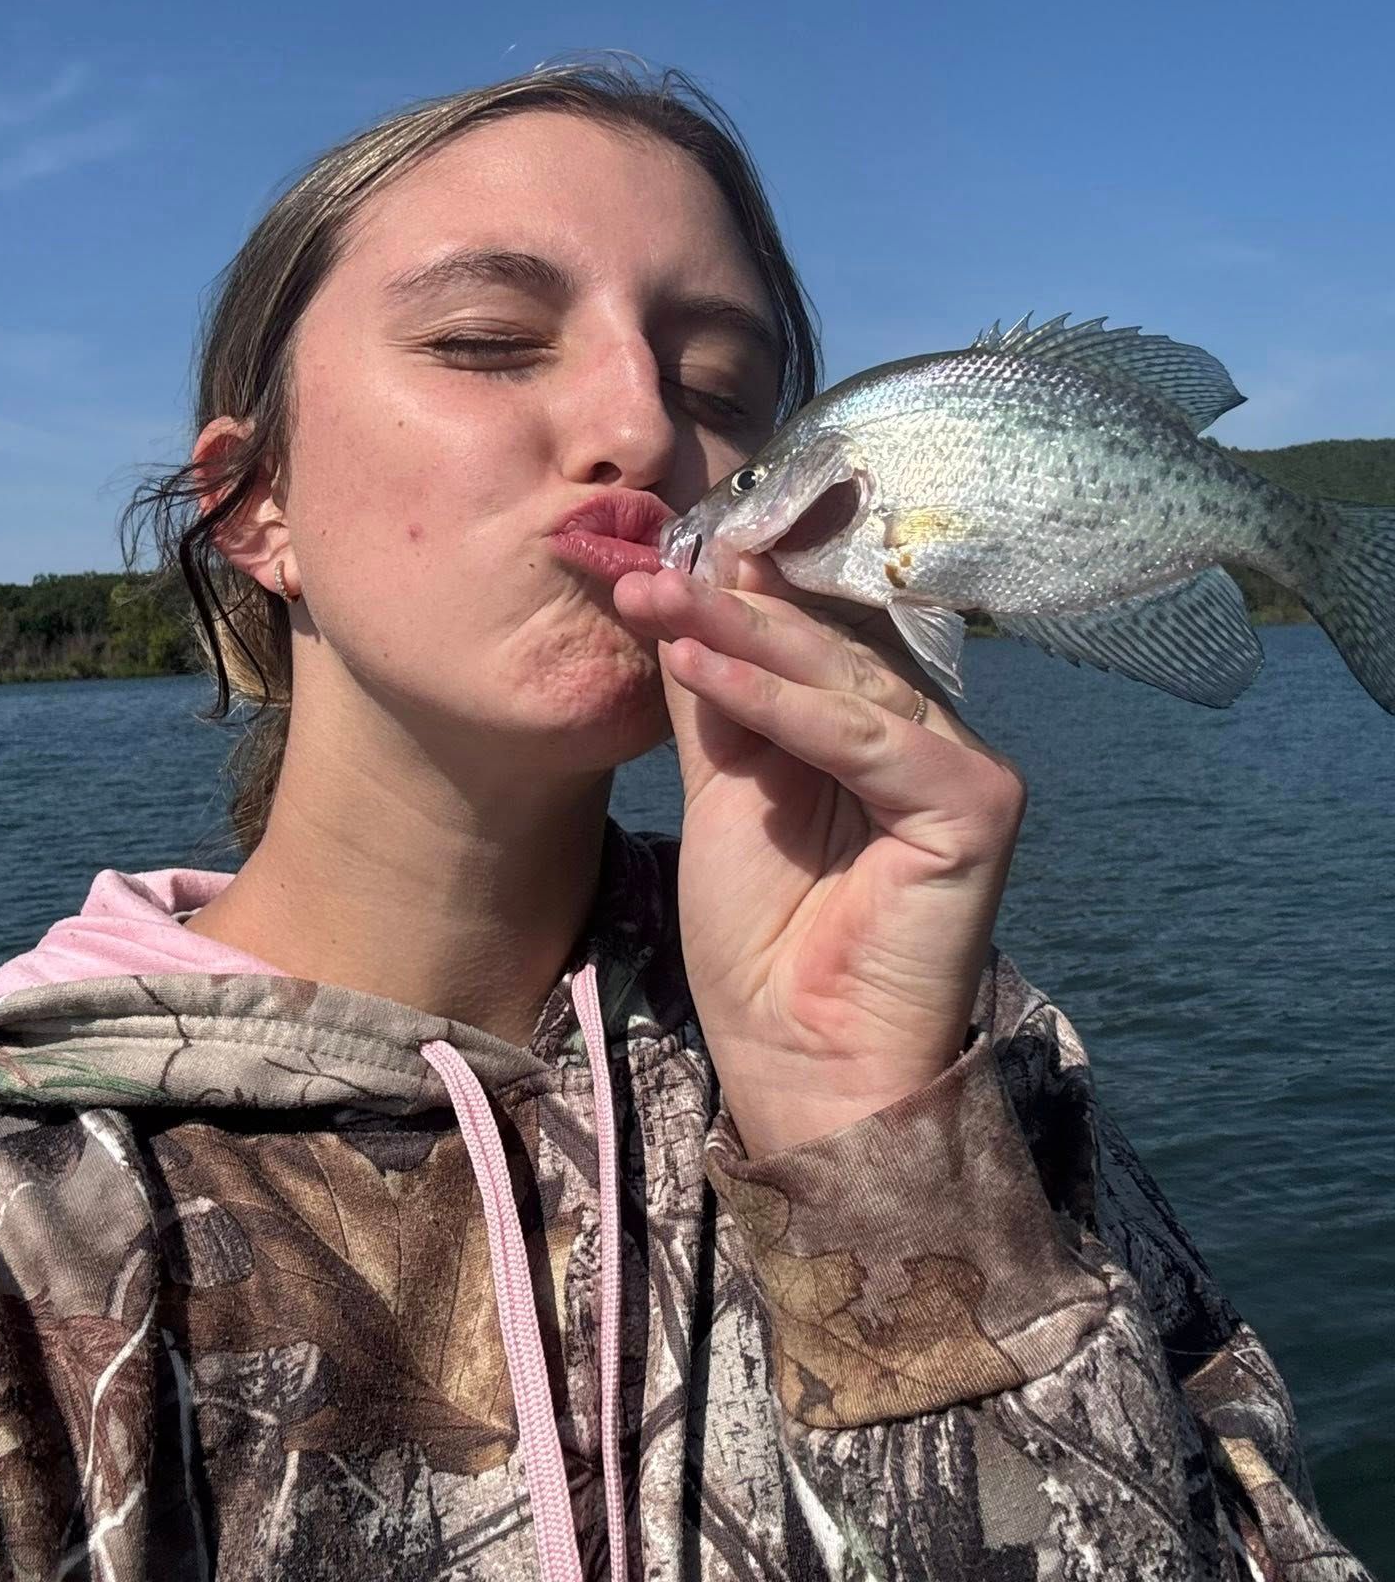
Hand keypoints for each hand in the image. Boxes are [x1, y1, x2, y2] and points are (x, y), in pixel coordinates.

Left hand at [612, 556, 1025, 1158]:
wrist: (797, 1063)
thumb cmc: (761, 944)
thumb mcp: (721, 794)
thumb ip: (716, 700)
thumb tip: (685, 591)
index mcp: (877, 736)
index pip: (811, 641)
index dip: (738, 598)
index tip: (652, 559)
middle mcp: (928, 741)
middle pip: (825, 649)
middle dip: (727, 607)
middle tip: (644, 570)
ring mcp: (962, 769)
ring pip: (843, 679)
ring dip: (743, 638)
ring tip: (660, 603)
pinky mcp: (978, 803)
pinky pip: (865, 735)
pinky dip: (781, 704)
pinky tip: (706, 669)